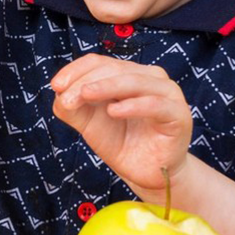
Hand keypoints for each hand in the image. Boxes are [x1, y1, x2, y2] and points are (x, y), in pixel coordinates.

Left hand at [51, 55, 191, 193]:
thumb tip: (60, 94)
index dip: (76, 70)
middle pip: (115, 69)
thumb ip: (72, 106)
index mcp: (128, 73)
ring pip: (135, 81)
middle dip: (86, 81)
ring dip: (107, 86)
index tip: (56, 86)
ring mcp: (167, 94)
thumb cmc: (119, 142)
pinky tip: (114, 111)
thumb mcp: (88, 122)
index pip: (99, 62)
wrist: (145, 173)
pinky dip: (133, 105)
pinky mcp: (178, 115)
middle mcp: (149, 78)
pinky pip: (156, 104)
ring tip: (85, 95)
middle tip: (66, 98)